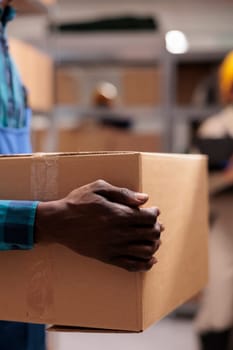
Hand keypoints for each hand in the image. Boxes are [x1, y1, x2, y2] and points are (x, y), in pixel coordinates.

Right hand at [35, 180, 163, 271]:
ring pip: (145, 251)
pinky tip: (150, 261)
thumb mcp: (98, 188)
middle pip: (150, 234)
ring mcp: (113, 247)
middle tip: (155, 225)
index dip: (155, 214)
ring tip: (153, 240)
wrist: (58, 222)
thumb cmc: (78, 202)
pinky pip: (131, 265)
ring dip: (154, 245)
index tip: (154, 211)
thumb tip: (144, 199)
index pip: (148, 218)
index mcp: (119, 214)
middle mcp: (119, 233)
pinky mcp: (107, 258)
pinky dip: (145, 264)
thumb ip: (123, 193)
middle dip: (157, 229)